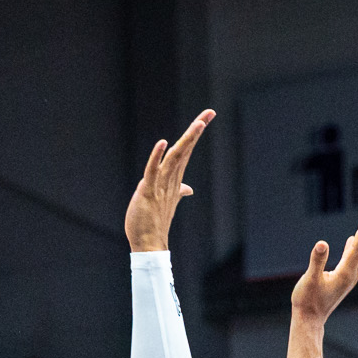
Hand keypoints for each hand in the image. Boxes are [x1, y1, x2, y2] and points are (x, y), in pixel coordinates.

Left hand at [124, 110, 213, 252]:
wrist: (149, 244)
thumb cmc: (155, 222)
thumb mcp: (167, 201)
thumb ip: (177, 191)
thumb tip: (188, 189)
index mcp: (174, 179)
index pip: (186, 151)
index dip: (194, 134)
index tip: (206, 116)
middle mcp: (171, 180)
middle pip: (184, 150)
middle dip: (196, 131)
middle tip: (209, 113)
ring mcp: (161, 186)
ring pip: (174, 158)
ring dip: (185, 141)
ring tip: (198, 124)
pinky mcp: (148, 192)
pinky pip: (153, 172)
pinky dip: (157, 157)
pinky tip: (162, 143)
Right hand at [290, 209, 357, 321]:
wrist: (309, 320)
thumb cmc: (307, 301)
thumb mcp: (309, 280)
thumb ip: (316, 261)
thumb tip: (322, 243)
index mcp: (345, 273)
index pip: (357, 247)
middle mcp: (351, 274)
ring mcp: (348, 276)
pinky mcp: (342, 278)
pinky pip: (352, 258)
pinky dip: (355, 246)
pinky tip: (352, 239)